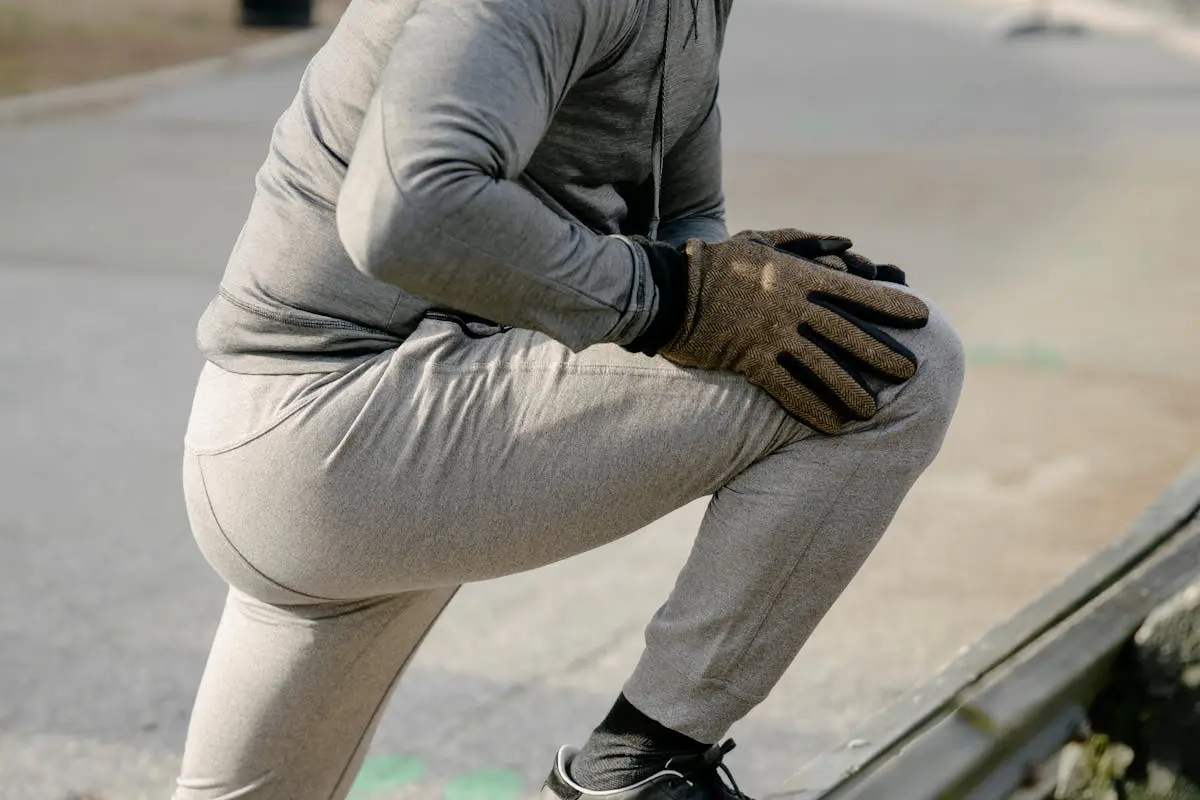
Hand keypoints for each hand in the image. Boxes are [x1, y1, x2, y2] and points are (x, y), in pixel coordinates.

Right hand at [629, 229, 928, 433]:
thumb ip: (805, 242)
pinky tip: (834, 425)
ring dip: (849, 389)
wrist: (669, 291)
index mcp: (797, 274)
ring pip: (821, 365)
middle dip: (880, 352)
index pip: (855, 290)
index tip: (922, 315)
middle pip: (846, 332)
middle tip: (911, 370)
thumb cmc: (715, 263)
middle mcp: (790, 305)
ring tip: (873, 410)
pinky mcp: (749, 360)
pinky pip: (788, 389)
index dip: (890, 304)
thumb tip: (848, 246)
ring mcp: (770, 335)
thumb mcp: (761, 241)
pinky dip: (813, 408)